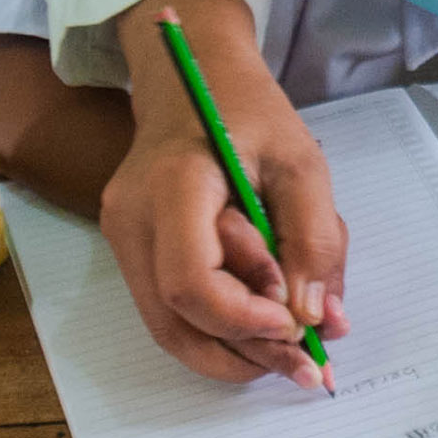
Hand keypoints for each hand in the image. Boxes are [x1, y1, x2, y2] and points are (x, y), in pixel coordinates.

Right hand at [99, 0, 346, 388]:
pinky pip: (170, 308)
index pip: (191, 282)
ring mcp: (122, 237)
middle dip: (247, 353)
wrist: (189, 73)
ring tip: (292, 354)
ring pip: (169, 327)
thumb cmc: (248, 110)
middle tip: (307, 364)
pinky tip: (264, 326)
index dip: (245, 320)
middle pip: (176, 321)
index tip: (297, 323)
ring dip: (234, 351)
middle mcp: (132, 219)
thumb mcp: (303, 162)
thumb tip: (315, 319)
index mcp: (173, 186)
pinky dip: (219, 328)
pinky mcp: (131, 248)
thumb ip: (314, 240)